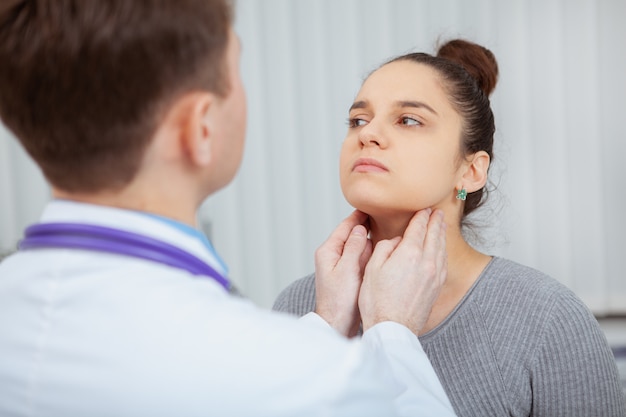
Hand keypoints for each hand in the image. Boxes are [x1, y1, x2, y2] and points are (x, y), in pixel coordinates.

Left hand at [314, 210, 372, 336]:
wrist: (337, 324)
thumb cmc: (339, 301)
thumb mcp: (347, 270)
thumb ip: (353, 247)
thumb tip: (361, 228)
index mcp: (328, 251)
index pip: (345, 227)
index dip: (359, 216)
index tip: (371, 205)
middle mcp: (334, 256)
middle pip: (353, 235)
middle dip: (367, 225)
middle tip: (384, 213)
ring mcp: (342, 265)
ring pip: (359, 246)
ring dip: (371, 239)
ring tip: (387, 227)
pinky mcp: (350, 275)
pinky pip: (362, 258)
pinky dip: (371, 253)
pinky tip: (384, 249)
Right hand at [358, 209, 447, 334]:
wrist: (392, 328)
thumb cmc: (378, 301)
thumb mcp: (372, 268)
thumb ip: (385, 248)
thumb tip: (396, 242)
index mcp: (410, 254)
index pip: (419, 228)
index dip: (421, 216)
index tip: (423, 209)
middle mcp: (427, 262)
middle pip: (434, 235)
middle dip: (435, 221)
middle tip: (436, 212)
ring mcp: (434, 275)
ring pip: (441, 248)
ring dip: (441, 234)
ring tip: (440, 226)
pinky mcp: (437, 286)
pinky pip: (443, 262)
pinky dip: (442, 250)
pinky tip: (440, 250)